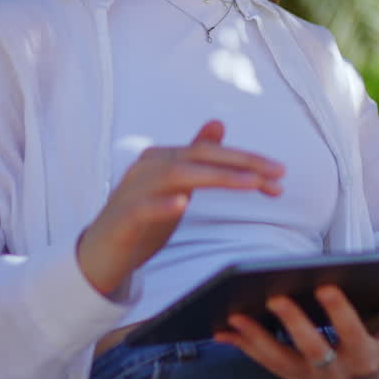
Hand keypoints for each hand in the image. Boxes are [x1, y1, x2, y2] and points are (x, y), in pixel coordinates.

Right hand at [76, 120, 284, 297]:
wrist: (98, 255)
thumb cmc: (141, 219)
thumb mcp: (174, 186)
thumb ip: (196, 158)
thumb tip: (218, 123)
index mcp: (164, 158)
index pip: (212, 153)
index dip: (248, 161)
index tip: (280, 175)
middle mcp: (148, 166)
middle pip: (200, 157)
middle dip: (243, 164)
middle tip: (278, 174)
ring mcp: (133, 190)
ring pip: (178, 176)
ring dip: (218, 178)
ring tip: (250, 183)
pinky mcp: (122, 218)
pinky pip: (142, 208)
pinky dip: (163, 205)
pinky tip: (182, 204)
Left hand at [214, 277, 378, 378]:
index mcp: (367, 357)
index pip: (353, 334)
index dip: (339, 313)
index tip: (325, 285)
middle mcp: (336, 373)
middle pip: (312, 349)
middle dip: (292, 324)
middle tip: (274, 296)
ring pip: (280, 360)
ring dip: (256, 338)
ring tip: (236, 314)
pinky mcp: (290, 377)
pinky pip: (263, 362)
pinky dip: (242, 346)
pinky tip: (222, 326)